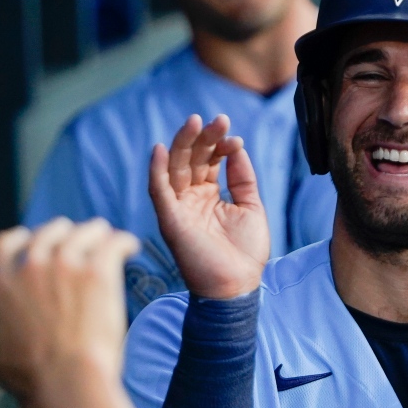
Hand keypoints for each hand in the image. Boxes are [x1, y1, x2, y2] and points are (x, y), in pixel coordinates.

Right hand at [0, 218, 138, 399]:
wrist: (70, 383)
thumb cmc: (32, 377)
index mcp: (4, 283)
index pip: (3, 242)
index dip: (19, 237)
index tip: (30, 238)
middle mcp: (32, 266)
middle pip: (48, 232)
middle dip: (63, 232)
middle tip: (78, 240)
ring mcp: (66, 265)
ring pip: (84, 232)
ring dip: (96, 233)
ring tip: (107, 238)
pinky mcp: (98, 271)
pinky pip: (114, 242)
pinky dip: (123, 242)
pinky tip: (130, 248)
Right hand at [149, 114, 268, 298]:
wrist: (237, 287)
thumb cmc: (245, 253)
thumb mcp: (251, 207)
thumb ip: (243, 177)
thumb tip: (236, 146)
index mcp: (209, 195)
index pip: (208, 161)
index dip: (219, 146)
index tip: (235, 138)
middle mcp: (190, 198)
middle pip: (190, 159)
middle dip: (203, 137)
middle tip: (217, 120)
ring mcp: (179, 208)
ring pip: (174, 168)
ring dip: (182, 143)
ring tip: (194, 121)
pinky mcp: (170, 220)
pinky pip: (158, 191)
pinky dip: (157, 170)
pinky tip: (161, 148)